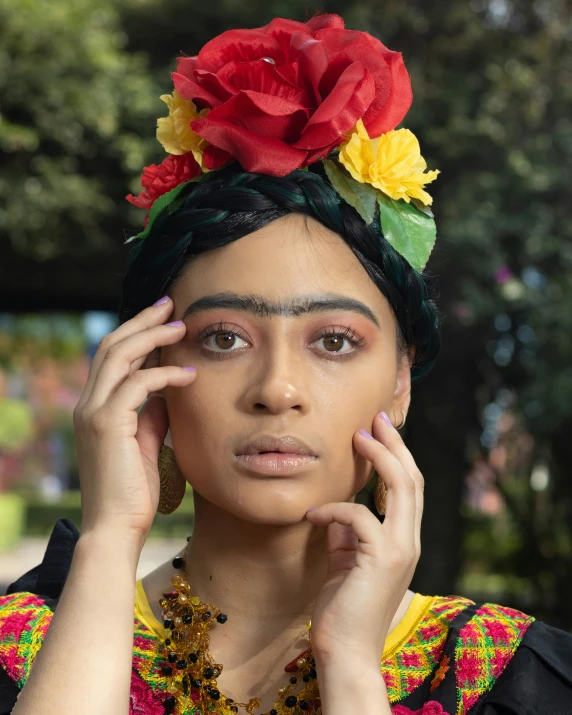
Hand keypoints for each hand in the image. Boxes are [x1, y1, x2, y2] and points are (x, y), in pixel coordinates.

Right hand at [73, 297, 196, 544]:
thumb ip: (152, 414)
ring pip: (119, 356)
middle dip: (142, 322)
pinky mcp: (107, 425)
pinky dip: (164, 374)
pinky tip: (189, 373)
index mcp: (95, 408)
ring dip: (152, 337)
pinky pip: (137, 384)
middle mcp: (88, 404)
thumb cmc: (134, 493)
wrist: (116, 530)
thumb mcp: (146, 443)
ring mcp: (93, 413)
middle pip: (112, 346)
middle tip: (171, 305)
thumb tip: (169, 391)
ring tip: (182, 326)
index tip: (164, 319)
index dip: (137, 333)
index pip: (113, 357)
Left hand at [305, 412, 422, 666]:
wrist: (344, 652)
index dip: (397, 456)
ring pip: (401, 488)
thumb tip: (336, 509)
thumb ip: (347, 533)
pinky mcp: (381, 559)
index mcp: (403, 540)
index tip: (378, 431)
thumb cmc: (342, 608)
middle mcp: (409, 541)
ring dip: (379, 458)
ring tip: (357, 438)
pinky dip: (334, 510)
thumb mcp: (345, 560)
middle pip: (412, 479)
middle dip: (395, 445)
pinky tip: (313, 515)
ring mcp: (400, 550)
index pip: (408, 488)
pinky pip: (358, 517)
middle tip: (374, 419)